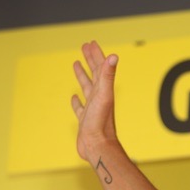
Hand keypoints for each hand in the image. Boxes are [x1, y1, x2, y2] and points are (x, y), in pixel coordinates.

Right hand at [71, 41, 119, 167]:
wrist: (98, 147)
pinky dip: (76, 101)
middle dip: (90, 59)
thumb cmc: (100, 123)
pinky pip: (80, 107)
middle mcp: (99, 98)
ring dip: (82, 75)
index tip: (90, 42)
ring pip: (86, 88)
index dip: (96, 54)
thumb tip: (114, 56)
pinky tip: (74, 98)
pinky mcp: (85, 120)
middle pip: (95, 74)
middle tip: (84, 46)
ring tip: (77, 64)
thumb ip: (107, 76)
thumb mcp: (103, 95)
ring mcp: (92, 109)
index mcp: (104, 91)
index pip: (101, 68)